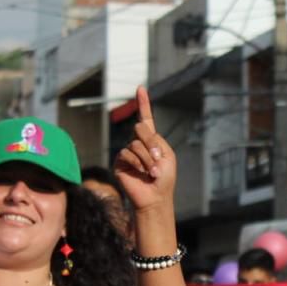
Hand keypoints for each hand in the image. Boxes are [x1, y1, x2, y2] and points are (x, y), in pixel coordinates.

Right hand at [114, 86, 176, 212]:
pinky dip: (137, 163)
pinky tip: (142, 173)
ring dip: (147, 159)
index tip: (141, 88)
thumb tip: (138, 139)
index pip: (146, 118)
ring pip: (135, 144)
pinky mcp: (120, 162)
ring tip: (151, 172)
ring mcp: (128, 152)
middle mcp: (139, 143)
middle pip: (140, 129)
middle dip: (151, 143)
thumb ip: (155, 141)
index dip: (143, 103)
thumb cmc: (164, 178)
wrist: (155, 197)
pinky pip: (126, 153)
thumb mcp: (166, 156)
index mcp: (152, 140)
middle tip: (157, 159)